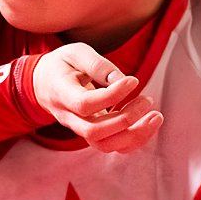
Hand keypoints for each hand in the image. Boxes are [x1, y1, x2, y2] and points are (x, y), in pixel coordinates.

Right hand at [32, 43, 161, 152]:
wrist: (44, 84)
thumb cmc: (62, 65)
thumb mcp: (76, 53)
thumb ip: (97, 65)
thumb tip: (122, 80)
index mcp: (61, 94)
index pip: (85, 104)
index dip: (112, 96)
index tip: (133, 81)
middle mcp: (68, 117)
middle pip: (95, 132)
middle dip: (126, 119)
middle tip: (147, 100)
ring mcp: (79, 128)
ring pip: (105, 145)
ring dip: (134, 135)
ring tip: (155, 117)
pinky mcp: (92, 133)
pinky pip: (112, 146)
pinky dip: (134, 140)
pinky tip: (148, 123)